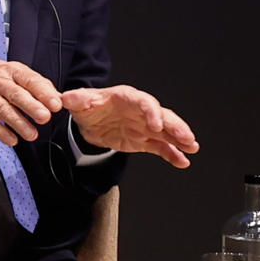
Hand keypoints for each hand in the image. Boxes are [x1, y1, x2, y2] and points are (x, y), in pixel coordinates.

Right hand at [0, 56, 61, 145]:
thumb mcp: (11, 70)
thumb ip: (34, 83)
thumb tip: (57, 96)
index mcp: (11, 70)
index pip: (29, 80)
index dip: (43, 92)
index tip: (56, 104)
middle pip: (16, 94)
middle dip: (31, 107)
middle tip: (45, 118)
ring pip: (3, 110)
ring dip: (18, 123)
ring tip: (32, 135)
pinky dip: (0, 131)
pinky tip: (11, 139)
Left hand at [62, 85, 199, 167]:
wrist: (89, 121)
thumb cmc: (88, 106)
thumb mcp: (78, 102)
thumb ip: (76, 99)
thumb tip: (66, 98)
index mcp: (127, 98)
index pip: (144, 102)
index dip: (151, 113)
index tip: (156, 126)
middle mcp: (141, 111)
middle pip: (163, 116)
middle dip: (175, 127)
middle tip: (187, 138)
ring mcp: (145, 126)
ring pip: (167, 132)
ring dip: (180, 139)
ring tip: (193, 148)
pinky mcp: (145, 140)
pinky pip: (161, 147)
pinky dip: (172, 154)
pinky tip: (183, 162)